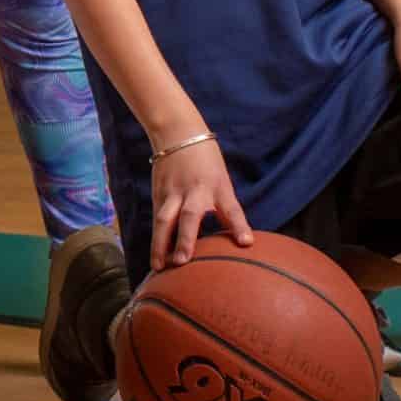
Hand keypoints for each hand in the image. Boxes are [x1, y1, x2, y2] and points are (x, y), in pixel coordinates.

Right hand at [150, 136, 251, 270]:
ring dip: (160, 244)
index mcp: (217, 187)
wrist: (177, 133)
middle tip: (181, 262)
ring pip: (163, 219)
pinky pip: (157, 218)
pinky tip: (155, 256)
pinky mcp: (158, 194)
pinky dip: (156, 238)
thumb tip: (240, 241)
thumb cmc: (206, 161)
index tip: (246, 243)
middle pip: (189, 216)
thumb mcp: (222, 182)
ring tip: (158, 267)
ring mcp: (172, 192)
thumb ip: (226, 209)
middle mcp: (194, 191)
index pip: (231, 209)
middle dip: (185, 239)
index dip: (239, 225)